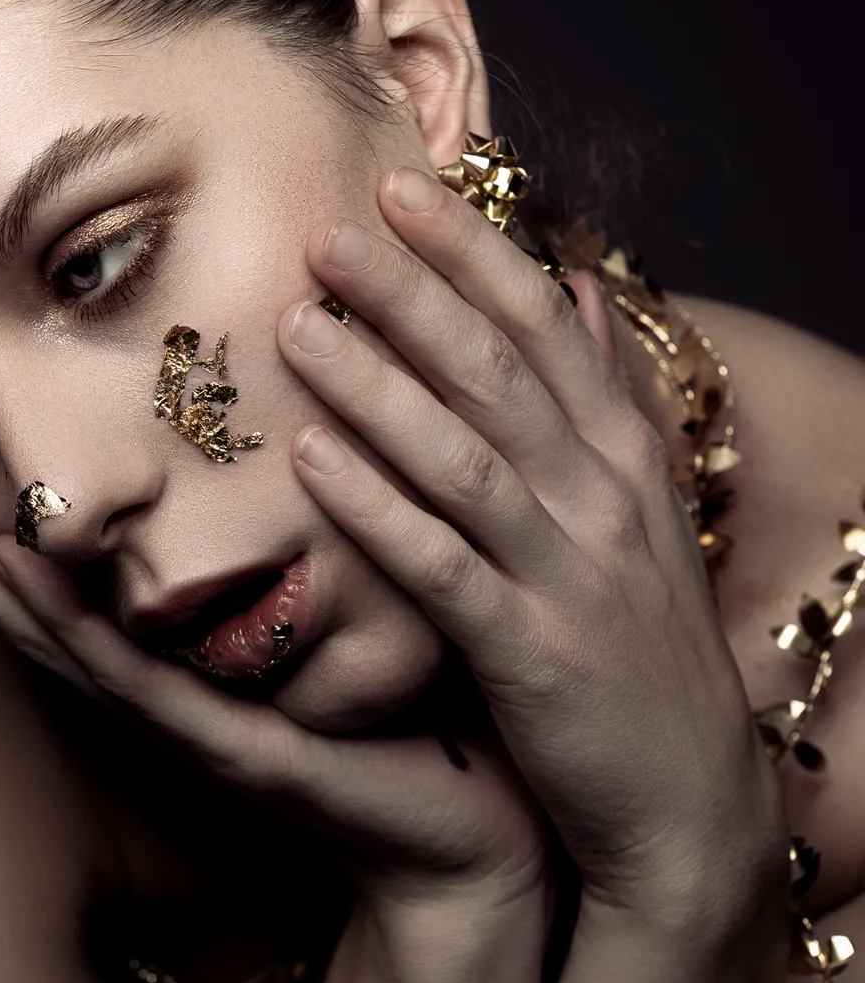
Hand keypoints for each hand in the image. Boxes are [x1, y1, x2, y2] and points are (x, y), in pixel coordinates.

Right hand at [0, 431, 547, 912]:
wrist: (469, 833)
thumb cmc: (409, 708)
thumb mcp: (341, 595)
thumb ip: (298, 517)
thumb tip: (294, 399)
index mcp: (172, 638)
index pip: (54, 553)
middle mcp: (154, 676)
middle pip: (19, 591)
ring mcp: (181, 716)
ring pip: (54, 632)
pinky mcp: (234, 749)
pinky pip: (140, 677)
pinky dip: (70, 622)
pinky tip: (19, 566)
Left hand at [282, 165, 785, 918]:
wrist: (686, 798)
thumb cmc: (639, 643)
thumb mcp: (635, 508)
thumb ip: (600, 395)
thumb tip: (579, 287)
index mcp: (622, 454)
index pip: (544, 325)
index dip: (471, 250)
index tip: (400, 183)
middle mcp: (602, 497)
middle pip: (498, 371)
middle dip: (413, 291)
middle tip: (328, 228)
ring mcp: (570, 573)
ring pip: (466, 456)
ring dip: (380, 385)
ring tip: (296, 325)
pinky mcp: (531, 653)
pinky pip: (444, 566)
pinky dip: (378, 509)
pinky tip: (311, 461)